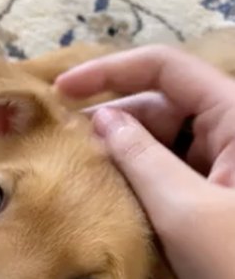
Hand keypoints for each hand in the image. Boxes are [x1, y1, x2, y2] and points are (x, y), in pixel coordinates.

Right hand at [57, 46, 234, 278]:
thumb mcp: (183, 210)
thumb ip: (139, 157)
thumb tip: (101, 118)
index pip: (168, 68)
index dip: (112, 70)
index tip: (62, 89)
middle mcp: (232, 132)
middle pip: (163, 104)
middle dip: (114, 118)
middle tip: (64, 143)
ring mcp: (226, 165)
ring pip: (164, 140)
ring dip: (123, 152)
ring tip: (81, 169)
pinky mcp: (216, 195)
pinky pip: (171, 171)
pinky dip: (139, 178)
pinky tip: (109, 193)